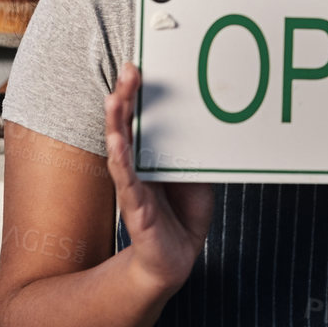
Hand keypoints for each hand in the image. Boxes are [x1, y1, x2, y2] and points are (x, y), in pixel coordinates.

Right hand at [104, 62, 214, 296]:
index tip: (137, 66)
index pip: (138, 119)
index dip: (135, 93)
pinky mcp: (137, 212)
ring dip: (117, 124)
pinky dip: (122, 164)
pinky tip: (117, 146)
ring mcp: (133, 188)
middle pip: (125, 127)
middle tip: (128, 71)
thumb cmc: (182, 214)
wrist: (174, 260)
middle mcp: (136, 168)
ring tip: (114, 100)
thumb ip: (197, 149)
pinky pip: (128, 184)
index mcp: (149, 157)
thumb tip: (213, 119)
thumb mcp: (196, 174)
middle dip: (124, 98)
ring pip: (120, 151)